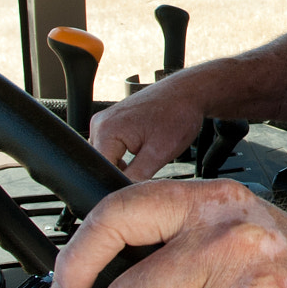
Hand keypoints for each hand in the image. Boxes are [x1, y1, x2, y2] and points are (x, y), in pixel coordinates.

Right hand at [88, 71, 208, 180]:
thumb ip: (137, 176)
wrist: (187, 93)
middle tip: (146, 170)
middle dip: (121, 174)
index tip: (137, 185)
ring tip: (147, 157)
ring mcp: (104, 122)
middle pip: (102, 165)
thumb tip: (124, 194)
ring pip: (107, 158)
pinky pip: (112, 149)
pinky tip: (143, 152)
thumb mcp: (159, 153)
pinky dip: (125, 156)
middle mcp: (99, 124)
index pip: (100, 171)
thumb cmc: (178, 115)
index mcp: (106, 130)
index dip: (117, 183)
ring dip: (124, 165)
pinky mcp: (112, 123)